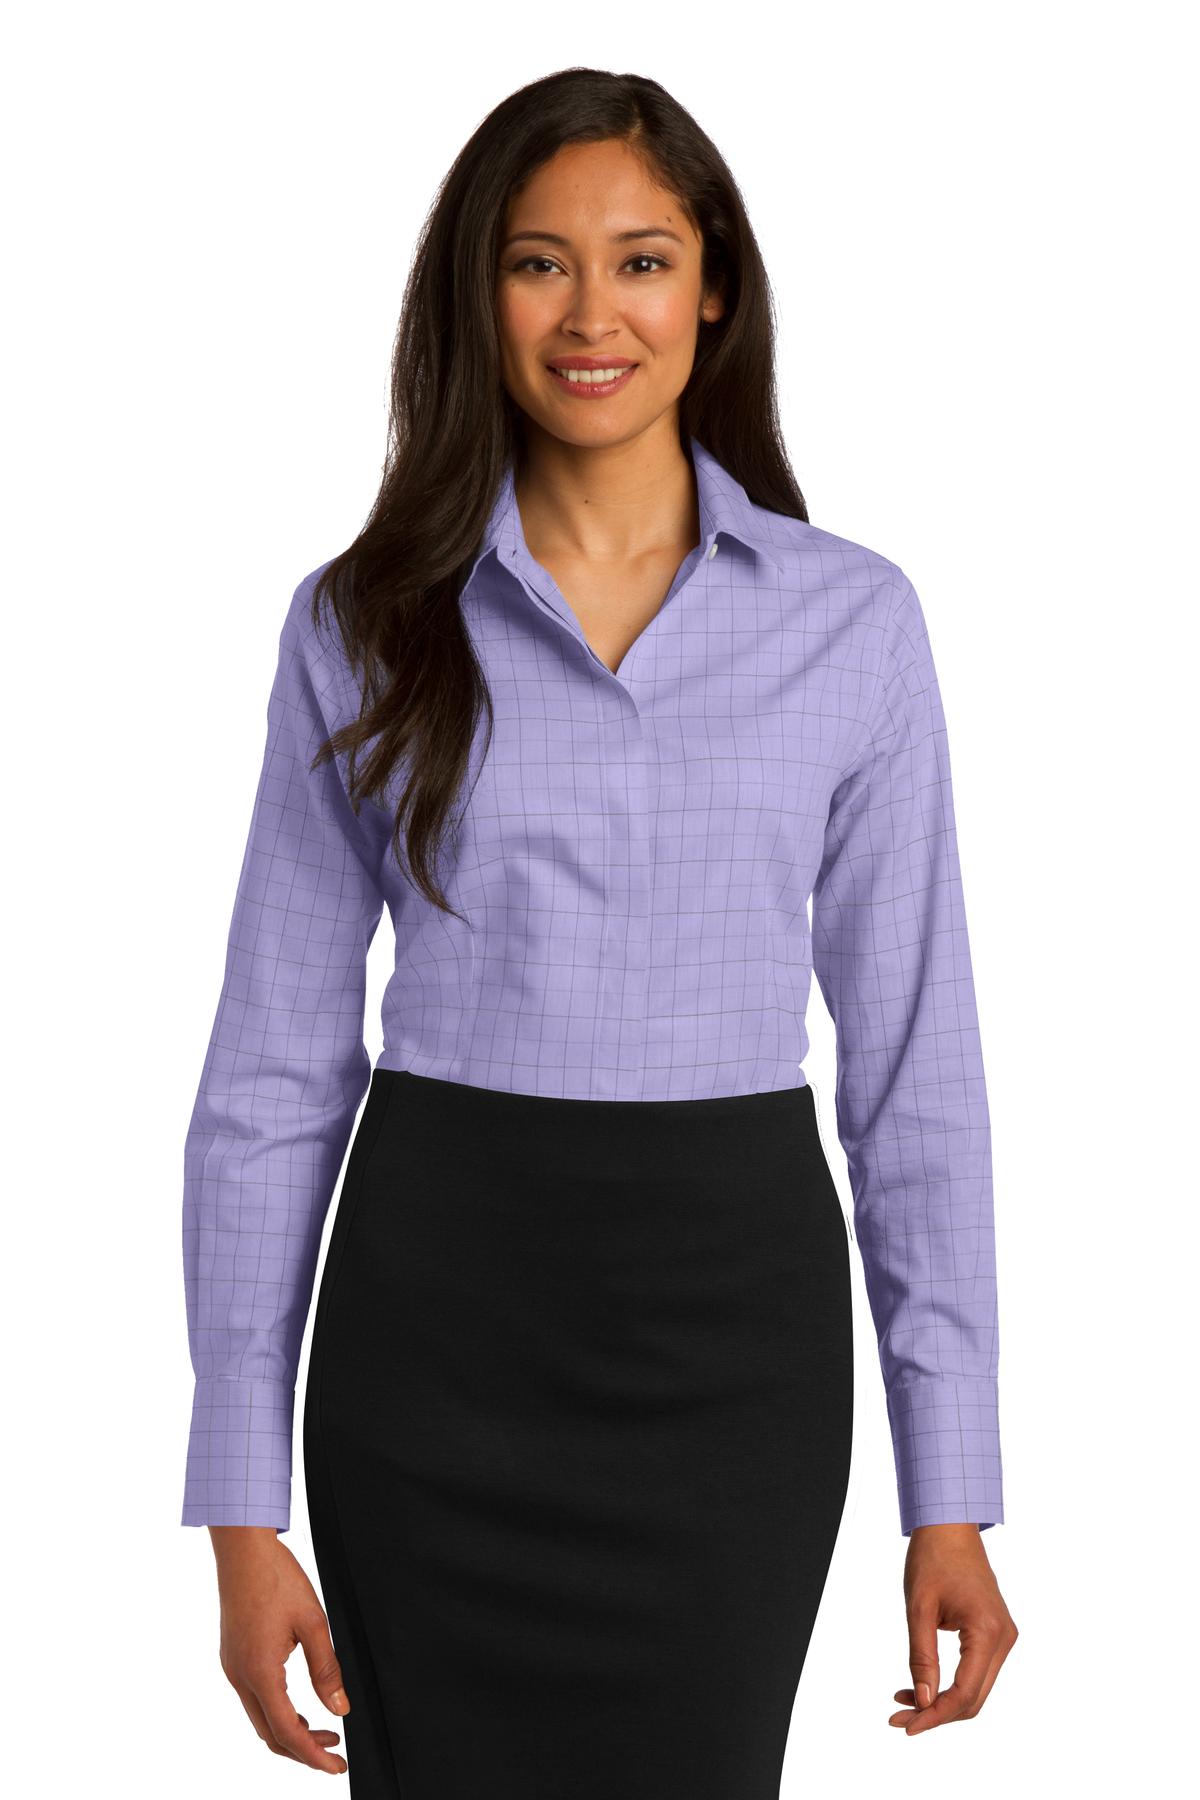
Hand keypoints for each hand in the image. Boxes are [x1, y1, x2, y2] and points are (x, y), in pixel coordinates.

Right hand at [209, 1525, 351, 1772]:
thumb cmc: (276, 1577)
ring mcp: (232, 1667)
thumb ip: (327, 1670)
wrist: (242, 1549)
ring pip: (260, 1718)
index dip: (313, 1755)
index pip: (287, 1732)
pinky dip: (276, 1711)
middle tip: (334, 1752)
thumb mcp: (313, 1622)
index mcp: (259, 1672)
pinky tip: (297, 1704)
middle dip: (303, 1750)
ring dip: (290, 1730)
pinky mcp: (232, 1657)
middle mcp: (240, 1676)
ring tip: (322, 1730)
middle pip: (270, 1734)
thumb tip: (340, 1709)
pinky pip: (253, 1698)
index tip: (336, 1766)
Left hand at [889, 1523, 1017, 1733]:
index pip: (964, 1693)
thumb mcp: (919, 1609)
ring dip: (942, 1701)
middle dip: (936, 1713)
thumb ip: (922, 1658)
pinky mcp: (995, 1634)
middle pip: (973, 1699)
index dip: (934, 1715)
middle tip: (898, 1718)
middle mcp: (1004, 1639)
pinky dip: (950, 1684)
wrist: (950, 1526)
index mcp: (988, 1631)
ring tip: (903, 1701)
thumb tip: (921, 1701)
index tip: (904, 1725)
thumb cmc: (932, 1559)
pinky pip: (975, 1672)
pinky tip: (921, 1686)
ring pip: (975, 1689)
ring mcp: (1003, 1637)